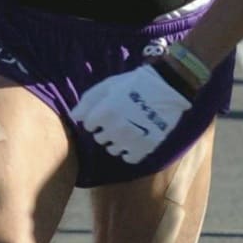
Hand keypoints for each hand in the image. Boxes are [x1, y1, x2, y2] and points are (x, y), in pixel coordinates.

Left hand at [70, 64, 190, 163]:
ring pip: (113, 150)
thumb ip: (88, 101)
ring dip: (116, 141)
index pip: (89, 125)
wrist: (167, 87)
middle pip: (100, 138)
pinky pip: (129, 159)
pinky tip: (134, 141)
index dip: (96, 118)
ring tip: (127, 129)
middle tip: (117, 119)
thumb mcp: (108, 85)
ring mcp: (130, 140)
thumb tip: (75, 117)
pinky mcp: (145, 147)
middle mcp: (115, 129)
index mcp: (104, 113)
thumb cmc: (134, 83)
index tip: (106, 111)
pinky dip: (129, 152)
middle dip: (105, 130)